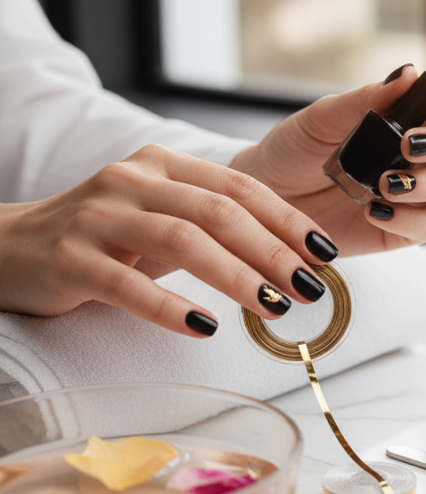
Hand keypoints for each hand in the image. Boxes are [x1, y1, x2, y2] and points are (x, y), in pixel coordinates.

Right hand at [0, 144, 342, 336]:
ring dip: (236, 276)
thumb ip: (213, 221)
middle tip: (309, 288)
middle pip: (219, 212)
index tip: (325, 254)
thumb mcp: (160, 215)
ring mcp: (98, 217)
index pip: (240, 187)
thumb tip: (293, 253)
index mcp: (163, 166)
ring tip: (272, 306)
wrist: (9, 248)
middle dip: (273, 252)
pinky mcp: (69, 258)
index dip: (288, 221)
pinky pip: (126, 284)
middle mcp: (132, 182)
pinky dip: (170, 307)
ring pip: (182, 241)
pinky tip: (205, 327)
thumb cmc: (103, 237)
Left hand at [230, 64, 425, 254]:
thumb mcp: (322, 119)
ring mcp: (415, 193)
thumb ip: (366, 99)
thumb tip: (409, 73)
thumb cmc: (294, 151)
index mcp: (408, 119)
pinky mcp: (401, 229)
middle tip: (407, 146)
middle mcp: (420, 155)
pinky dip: (407, 218)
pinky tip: (374, 210)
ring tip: (385, 182)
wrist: (264, 198)